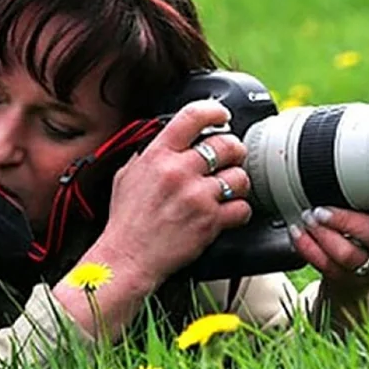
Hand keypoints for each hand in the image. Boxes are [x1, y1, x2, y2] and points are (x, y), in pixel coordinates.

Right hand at [54, 100, 253, 339]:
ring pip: (239, 177)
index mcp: (158, 155)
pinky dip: (239, 211)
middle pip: (226, 144)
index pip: (193, 116)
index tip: (222, 115)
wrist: (127, 257)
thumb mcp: (127, 175)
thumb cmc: (126, 220)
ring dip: (238, 183)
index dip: (215, 111)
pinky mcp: (210, 221)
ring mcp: (196, 196)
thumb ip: (149, 155)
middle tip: (231, 157)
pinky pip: (242, 208)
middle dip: (234, 150)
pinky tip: (228, 213)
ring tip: (228, 189)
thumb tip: (170, 141)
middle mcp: (178, 171)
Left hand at [291, 202, 368, 326]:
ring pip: (352, 256)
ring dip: (324, 235)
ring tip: (307, 218)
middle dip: (345, 220)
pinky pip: (330, 268)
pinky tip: (298, 233)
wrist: (355, 261)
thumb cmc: (364, 217)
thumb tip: (341, 162)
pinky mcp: (354, 281)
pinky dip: (309, 249)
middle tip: (321, 210)